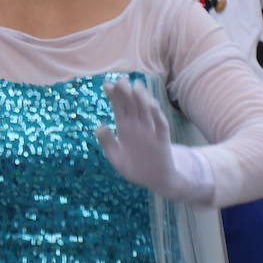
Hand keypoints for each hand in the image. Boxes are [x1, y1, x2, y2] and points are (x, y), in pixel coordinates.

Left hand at [95, 78, 200, 201]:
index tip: (106, 85)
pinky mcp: (162, 140)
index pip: (118, 107)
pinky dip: (157, 115)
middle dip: (126, 92)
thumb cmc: (135, 168)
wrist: (156, 181)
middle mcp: (137, 126)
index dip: (113, 95)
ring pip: (146, 111)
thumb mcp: (116, 158)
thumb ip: (107, 143)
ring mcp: (150, 131)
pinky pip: (161, 125)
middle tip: (121, 81)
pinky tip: (152, 105)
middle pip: (131, 105)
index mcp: (124, 127)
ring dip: (142, 99)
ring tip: (136, 87)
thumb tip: (100, 126)